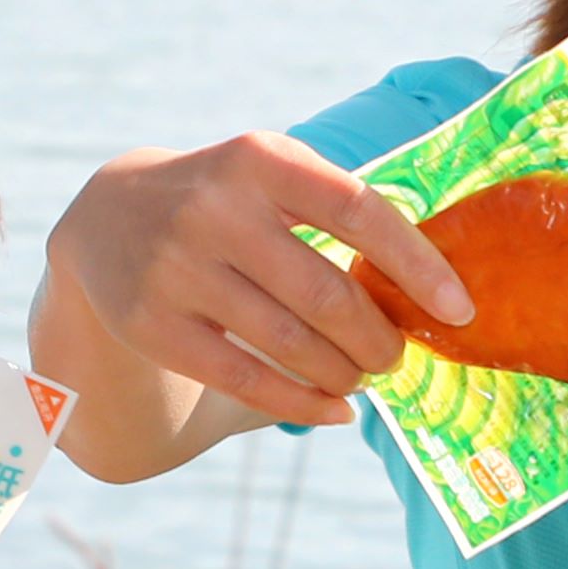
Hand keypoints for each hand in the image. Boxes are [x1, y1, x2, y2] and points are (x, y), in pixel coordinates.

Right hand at [52, 135, 466, 428]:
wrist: (108, 214)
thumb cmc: (227, 200)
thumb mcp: (270, 175)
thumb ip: (337, 211)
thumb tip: (431, 289)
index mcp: (259, 158)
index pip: (358, 211)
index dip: (417, 264)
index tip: (459, 310)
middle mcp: (214, 208)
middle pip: (327, 294)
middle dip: (378, 339)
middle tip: (395, 355)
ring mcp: (177, 268)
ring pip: (290, 344)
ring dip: (344, 374)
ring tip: (361, 378)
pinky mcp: (153, 324)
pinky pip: (246, 382)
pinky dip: (302, 404)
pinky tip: (333, 410)